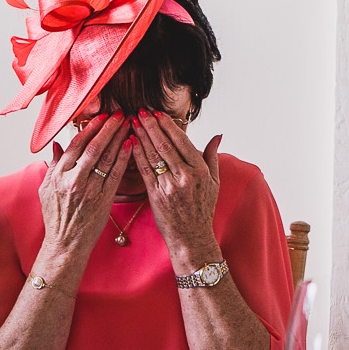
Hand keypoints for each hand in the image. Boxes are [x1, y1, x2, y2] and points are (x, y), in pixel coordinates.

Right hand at [36, 114, 128, 269]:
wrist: (66, 244)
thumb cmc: (56, 218)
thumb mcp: (46, 190)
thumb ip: (52, 166)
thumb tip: (57, 145)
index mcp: (59, 175)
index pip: (76, 145)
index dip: (90, 128)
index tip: (101, 116)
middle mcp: (75, 180)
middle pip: (94, 147)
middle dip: (109, 127)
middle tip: (120, 113)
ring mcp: (90, 189)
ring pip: (107, 157)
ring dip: (119, 138)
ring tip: (129, 123)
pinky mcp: (104, 199)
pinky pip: (117, 173)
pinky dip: (124, 157)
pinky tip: (131, 144)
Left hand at [132, 112, 223, 269]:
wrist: (191, 238)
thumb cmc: (203, 210)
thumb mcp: (214, 182)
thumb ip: (212, 156)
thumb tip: (218, 135)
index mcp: (200, 171)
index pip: (182, 141)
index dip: (168, 126)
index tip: (158, 113)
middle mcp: (186, 176)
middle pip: (165, 145)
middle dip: (151, 126)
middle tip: (141, 111)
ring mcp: (170, 186)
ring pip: (153, 156)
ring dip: (142, 137)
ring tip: (134, 122)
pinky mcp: (156, 196)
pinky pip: (144, 171)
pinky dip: (137, 155)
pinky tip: (130, 143)